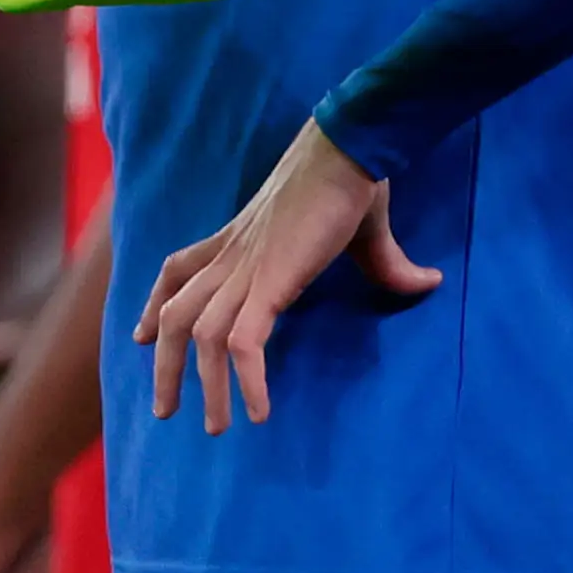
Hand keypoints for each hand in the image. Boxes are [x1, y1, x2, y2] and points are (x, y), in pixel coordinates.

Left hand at [135, 122, 439, 431]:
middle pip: (177, 313)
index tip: (143, 336)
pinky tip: (260, 411)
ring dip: (203, 386)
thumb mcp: (364, 230)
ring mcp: (247, 268)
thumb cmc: (353, 174)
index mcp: (240, 237)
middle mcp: (233, 254)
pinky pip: (243, 341)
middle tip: (166, 410)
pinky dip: (246, 380)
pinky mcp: (271, 280)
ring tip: (219, 428)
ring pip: (201, 335)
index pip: (178, 270)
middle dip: (165, 365)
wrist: (351, 144)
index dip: (156, 304)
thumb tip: (429, 282)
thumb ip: (387, 264)